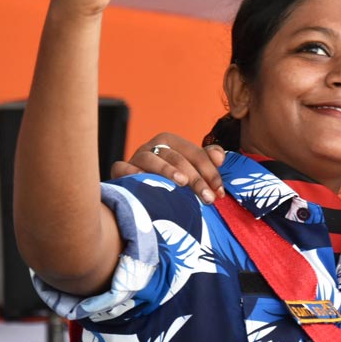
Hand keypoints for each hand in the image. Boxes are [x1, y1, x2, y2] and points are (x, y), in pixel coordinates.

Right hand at [111, 132, 225, 202]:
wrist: (137, 192)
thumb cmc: (169, 180)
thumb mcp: (191, 168)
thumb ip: (208, 160)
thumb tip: (220, 157)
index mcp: (172, 142)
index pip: (196, 153)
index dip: (210, 172)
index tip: (219, 194)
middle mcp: (153, 146)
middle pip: (177, 158)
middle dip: (196, 178)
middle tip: (208, 198)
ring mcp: (136, 156)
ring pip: (151, 159)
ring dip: (167, 170)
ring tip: (182, 183)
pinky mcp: (120, 169)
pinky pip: (122, 168)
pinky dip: (131, 173)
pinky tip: (142, 181)